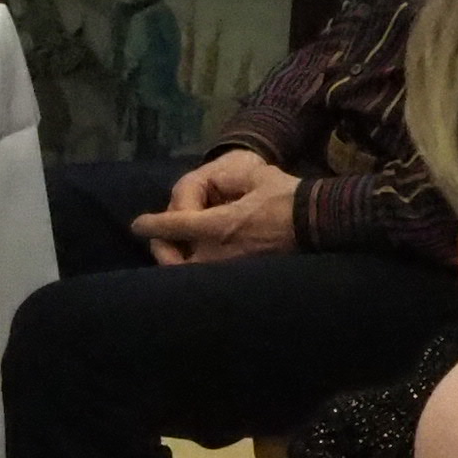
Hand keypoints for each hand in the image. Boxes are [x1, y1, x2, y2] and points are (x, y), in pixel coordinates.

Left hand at [134, 150, 297, 266]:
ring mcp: (230, 271)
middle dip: (162, 252)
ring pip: (190, 276)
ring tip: (178, 253)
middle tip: (160, 241)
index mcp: (219, 226)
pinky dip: (197, 274)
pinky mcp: (242, 280)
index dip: (152, 225)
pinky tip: (199, 262)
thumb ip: (226, 180)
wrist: (320, 225)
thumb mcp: (256, 176)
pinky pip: (209, 281)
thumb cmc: (288, 197)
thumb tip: (207, 188)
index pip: (175, 226)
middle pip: (173, 262)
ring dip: (178, 266)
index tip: (137, 225)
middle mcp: (218, 254)